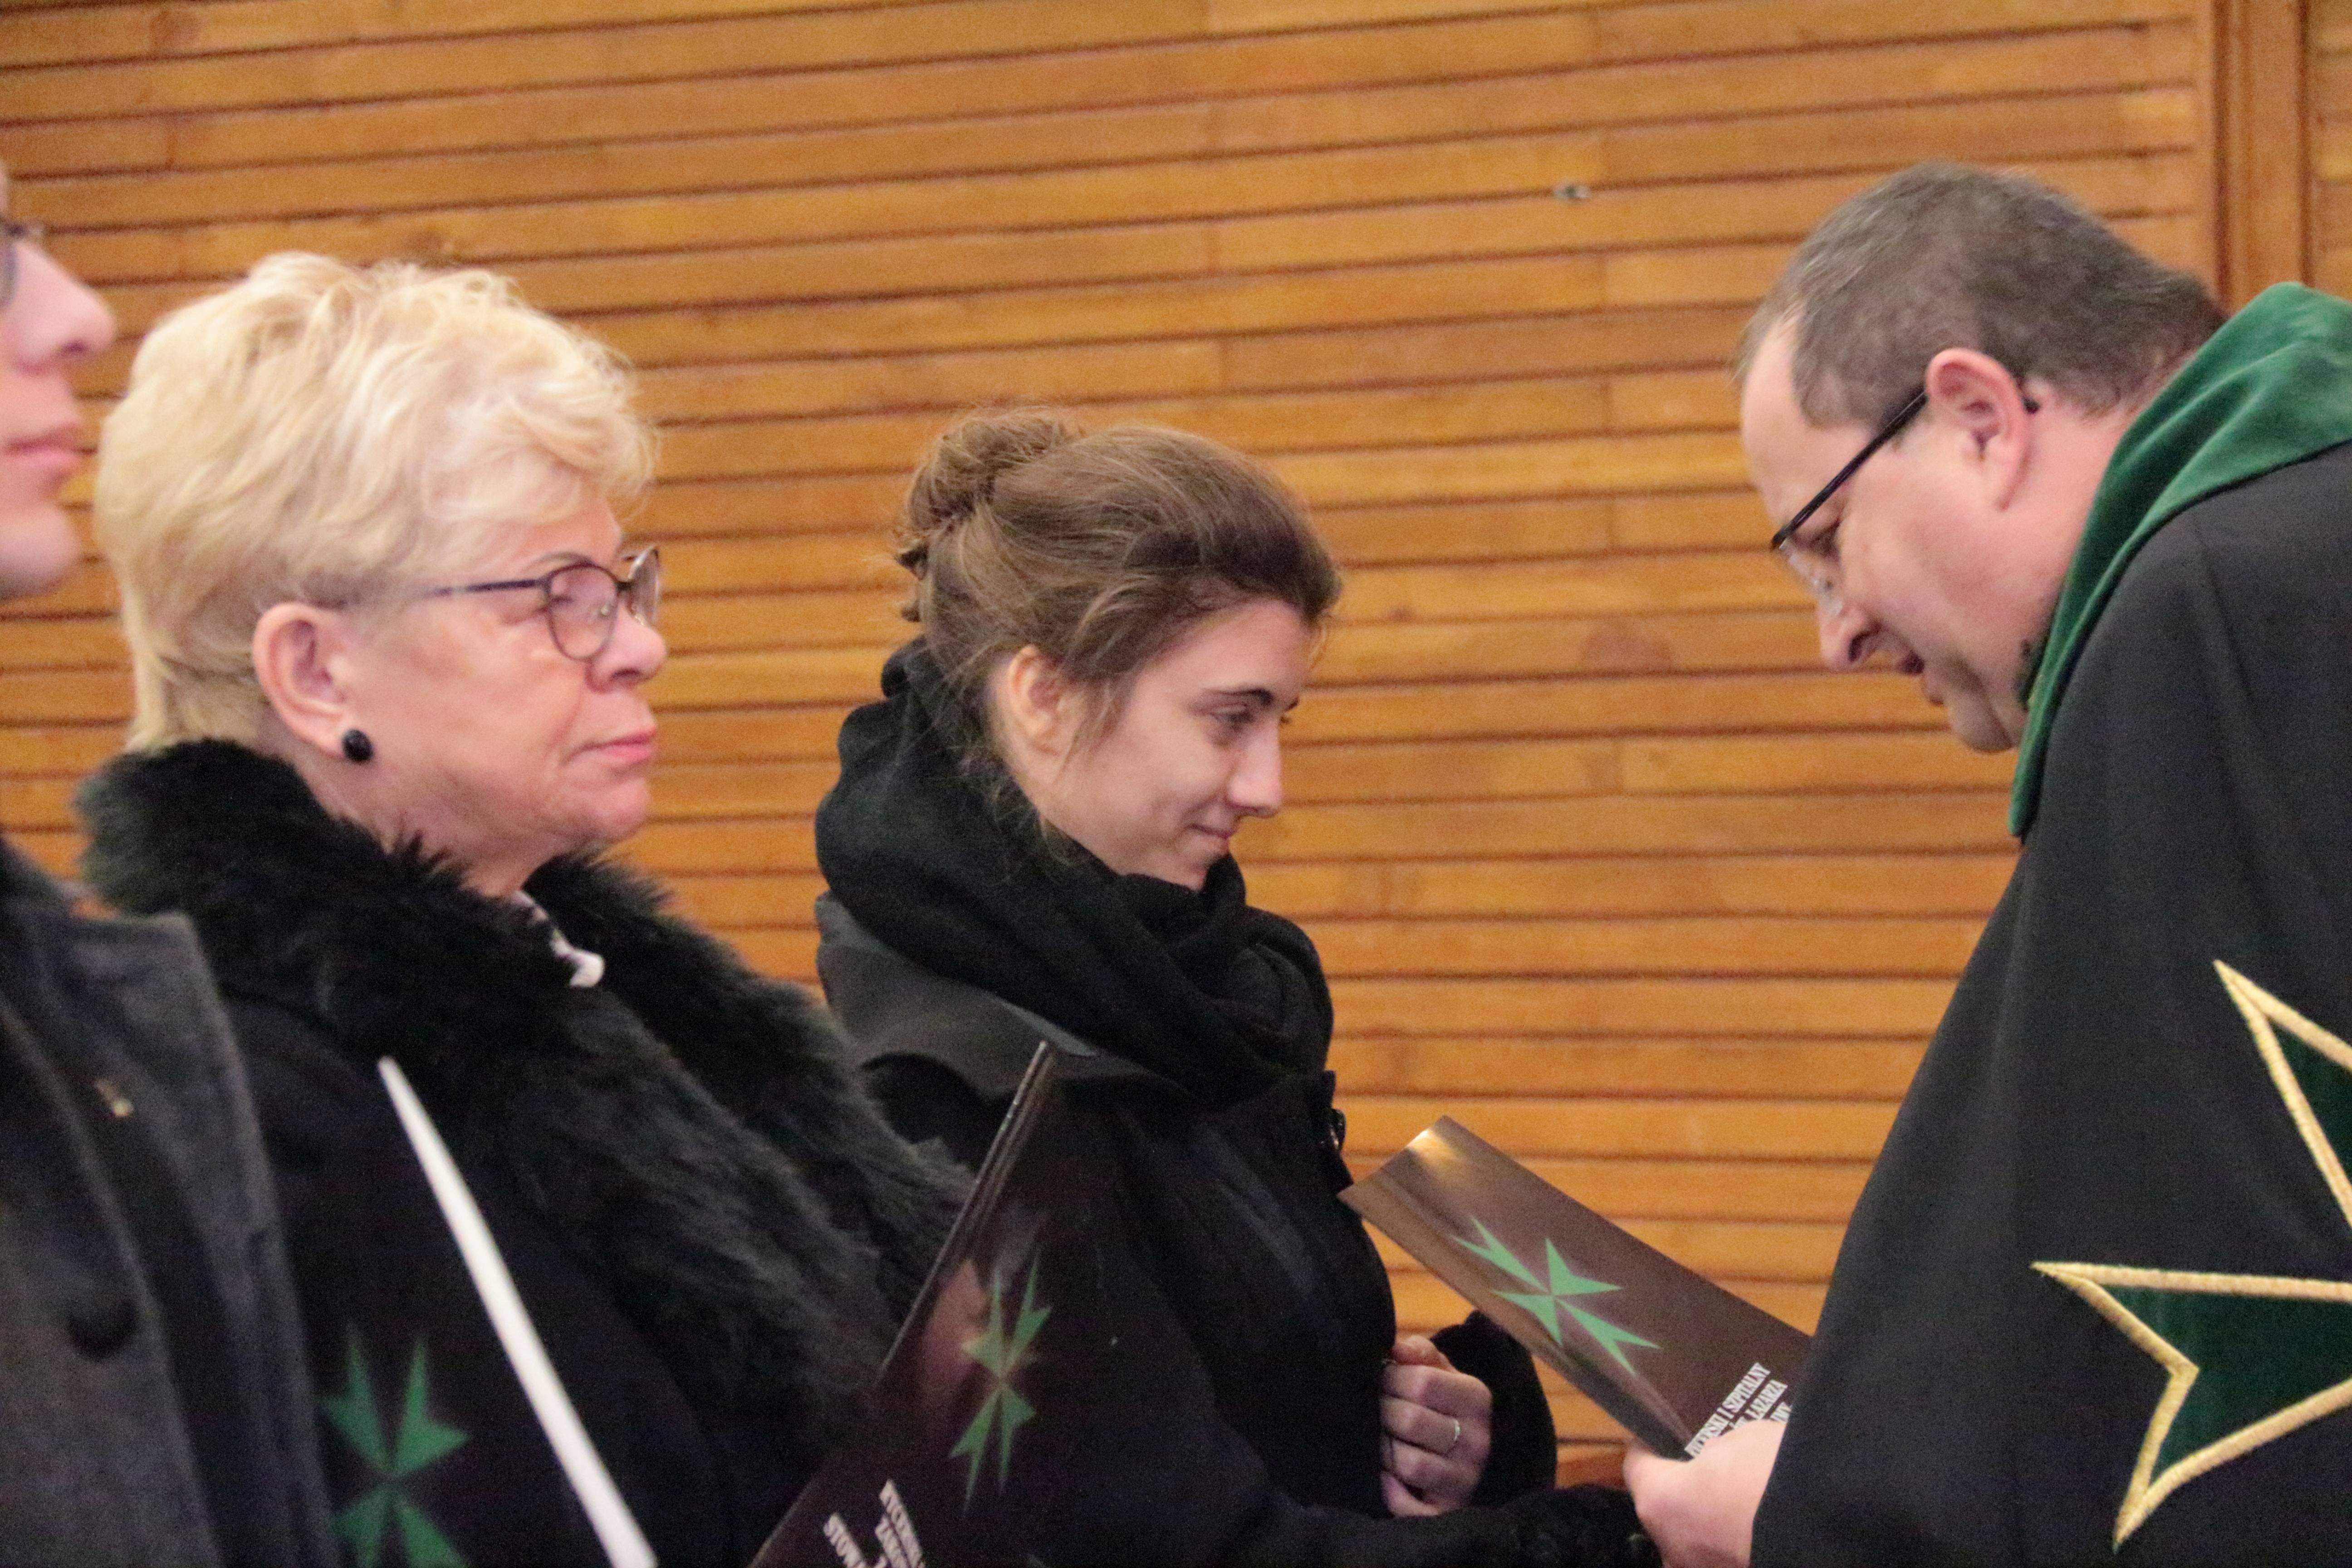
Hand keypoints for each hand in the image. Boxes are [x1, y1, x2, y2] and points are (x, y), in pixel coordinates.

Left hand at [1380, 1333, 1492, 1514]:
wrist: (1464, 1455)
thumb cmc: (1443, 1405)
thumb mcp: (1439, 1372)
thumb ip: (1420, 1353)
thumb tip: (1397, 1349)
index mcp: (1476, 1397)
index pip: (1422, 1383)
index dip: (1391, 1379)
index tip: (1380, 1379)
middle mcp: (1478, 1440)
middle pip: (1412, 1421)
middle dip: (1382, 1412)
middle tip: (1372, 1409)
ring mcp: (1466, 1479)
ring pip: (1410, 1464)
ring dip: (1383, 1450)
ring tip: (1377, 1439)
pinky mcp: (1449, 1511)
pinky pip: (1411, 1506)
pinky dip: (1391, 1492)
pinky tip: (1383, 1477)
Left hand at [1622, 1417, 1783, 1567]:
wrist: (1829, 1532)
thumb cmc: (1774, 1475)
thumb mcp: (1743, 1441)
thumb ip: (1717, 1453)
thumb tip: (1716, 1462)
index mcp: (1660, 1502)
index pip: (1638, 1468)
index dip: (1651, 1448)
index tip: (1662, 1437)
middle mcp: (1672, 1549)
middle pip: (1667, 1511)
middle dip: (1686, 1493)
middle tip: (1714, 1473)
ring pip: (1698, 1543)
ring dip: (1714, 1526)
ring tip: (1744, 1504)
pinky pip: (1726, 1557)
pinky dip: (1737, 1545)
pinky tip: (1763, 1528)